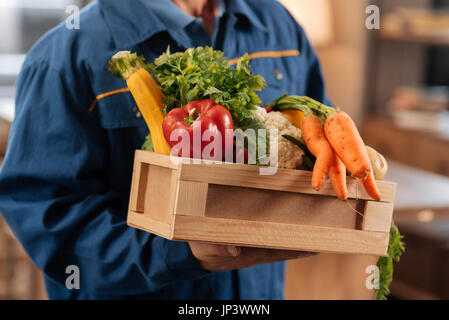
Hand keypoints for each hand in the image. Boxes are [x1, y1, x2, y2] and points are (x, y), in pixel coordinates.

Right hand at [189, 241, 316, 271]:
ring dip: (295, 242)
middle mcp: (255, 252)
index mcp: (248, 253)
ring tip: (314, 237)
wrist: (194, 255)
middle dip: (302, 245)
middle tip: (323, 239)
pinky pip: (269, 241)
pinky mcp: (249, 244)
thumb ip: (217, 246)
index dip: (295, 249)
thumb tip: (233, 249)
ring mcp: (253, 249)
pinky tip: (290, 233)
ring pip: (278, 245)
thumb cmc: (201, 247)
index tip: (313, 247)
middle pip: (283, 248)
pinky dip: (282, 239)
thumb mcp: (205, 245)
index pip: (277, 251)